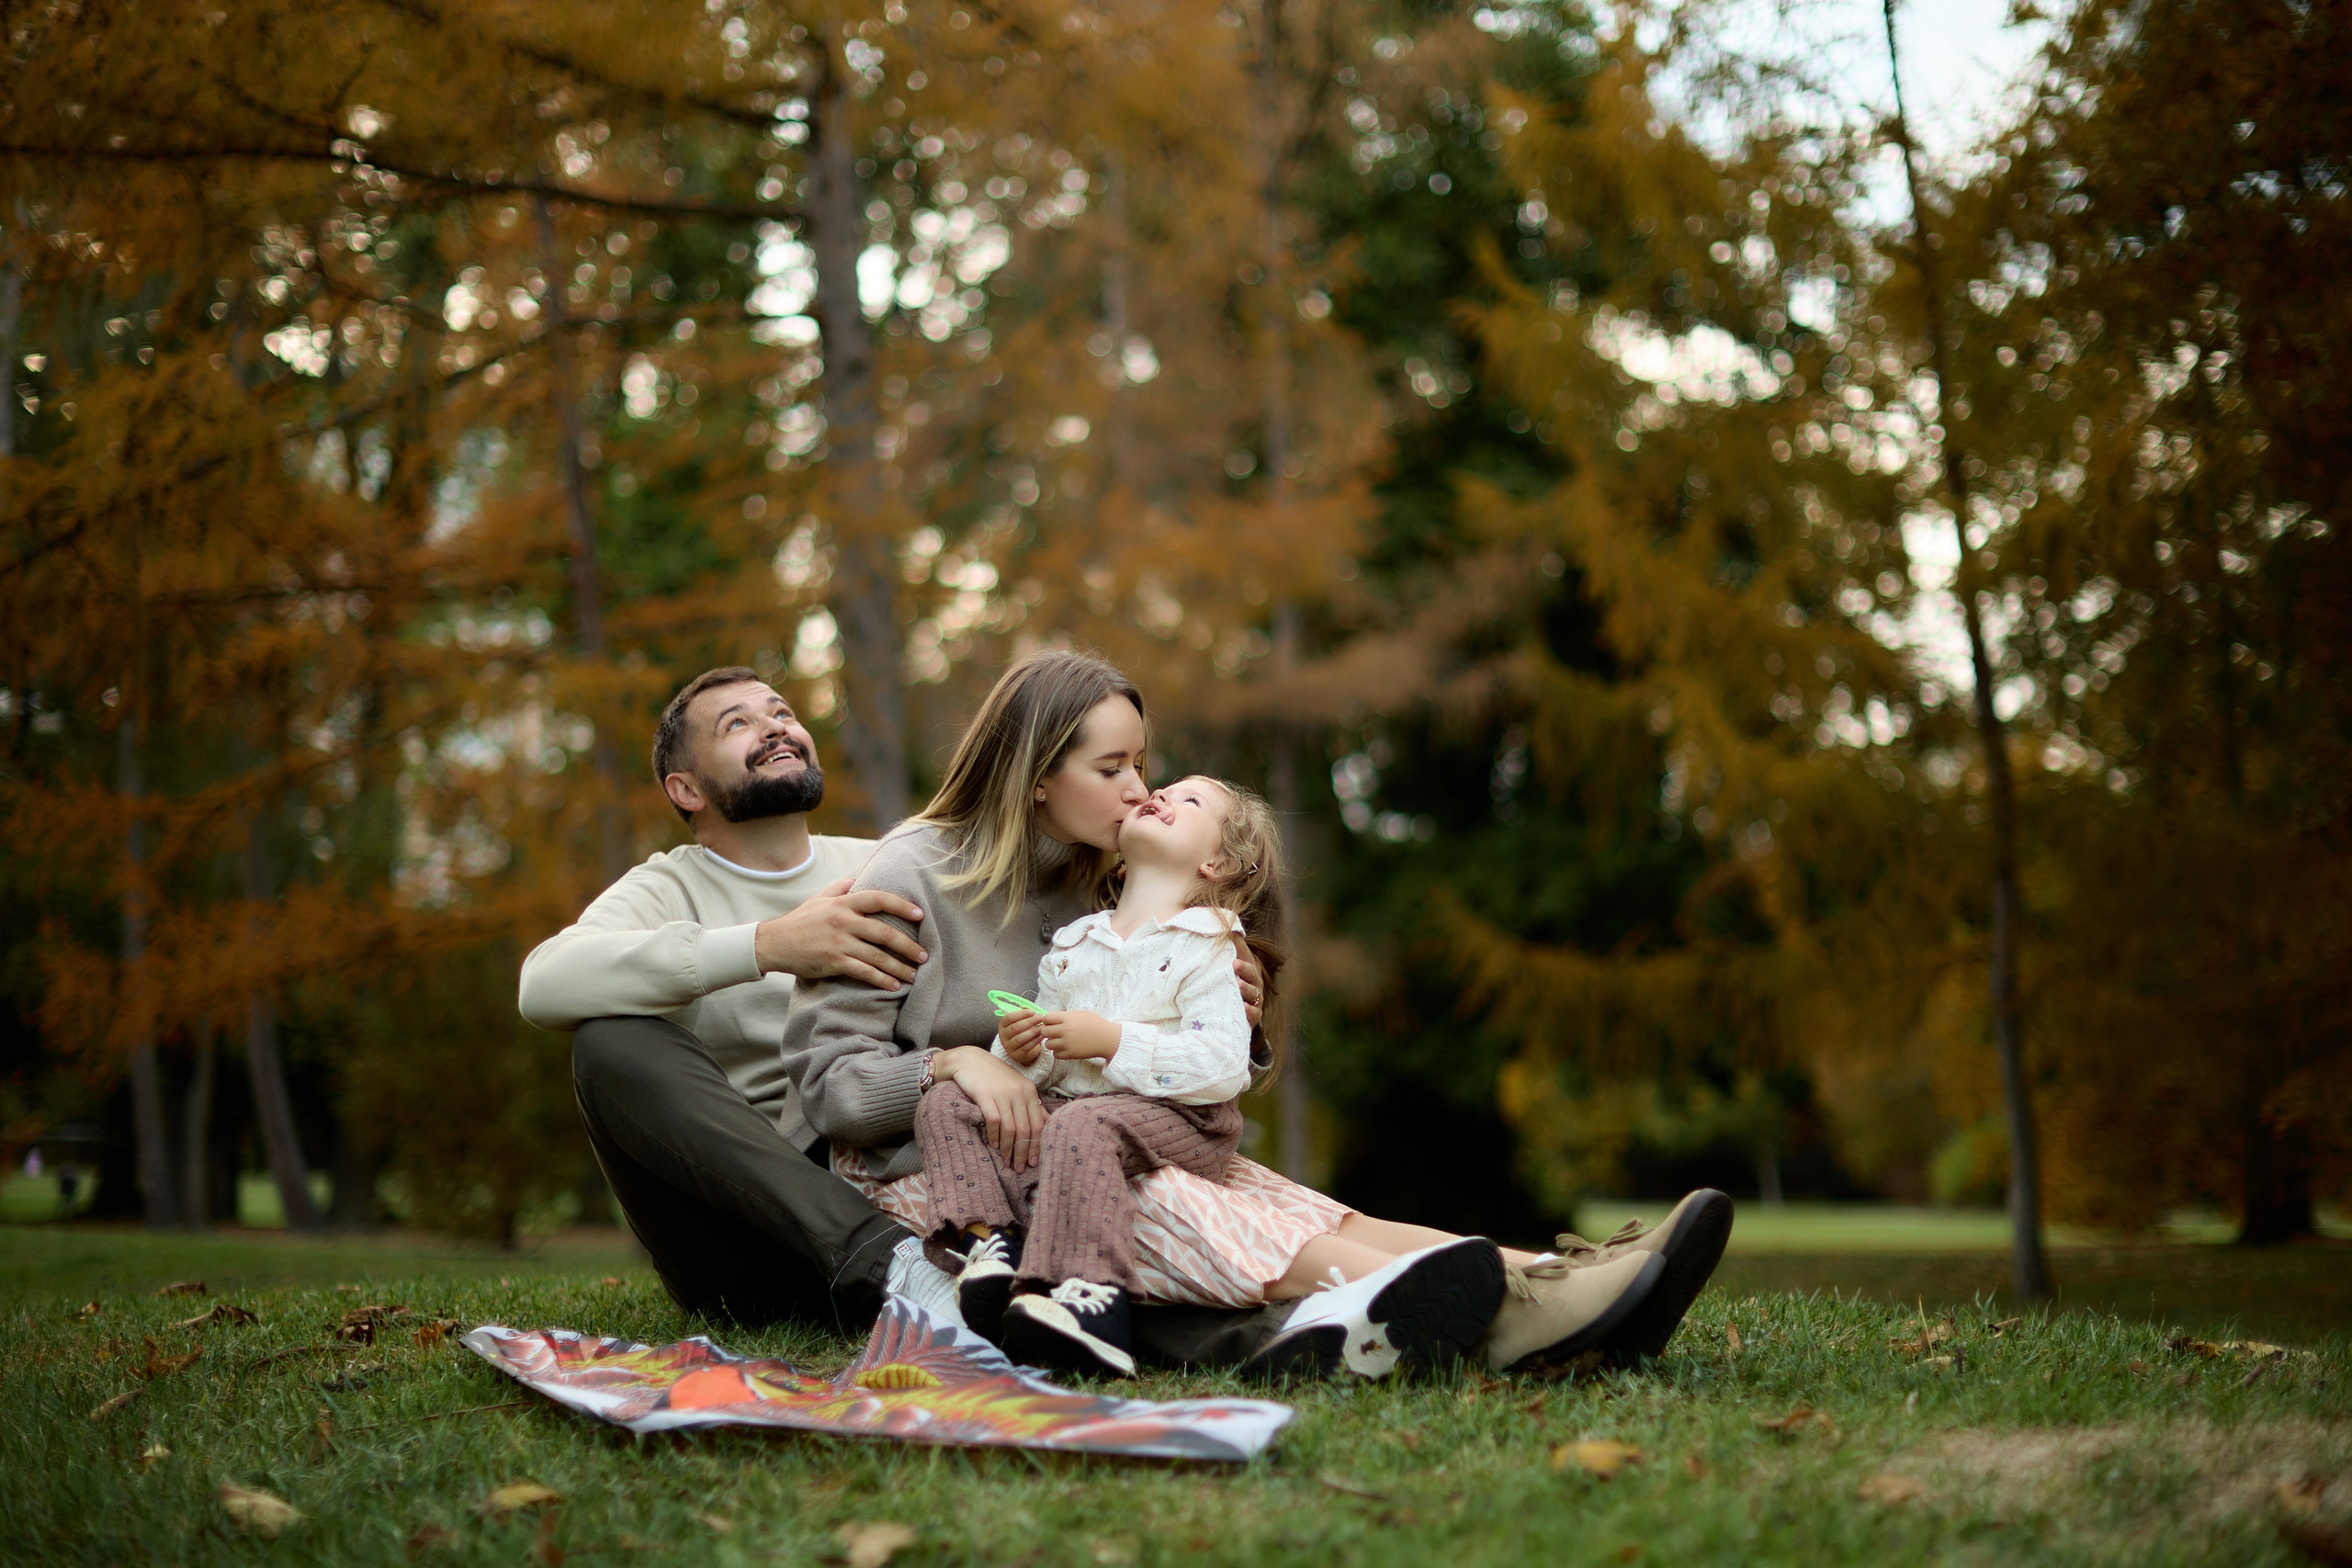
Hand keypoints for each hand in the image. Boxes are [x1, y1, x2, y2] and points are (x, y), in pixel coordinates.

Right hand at [754, 878, 926, 989]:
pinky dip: (881, 980)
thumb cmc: (799, 921)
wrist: (774, 943)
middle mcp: (844, 921)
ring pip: (877, 956)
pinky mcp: (833, 962)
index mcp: (843, 903)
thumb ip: (839, 889)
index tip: (920, 914)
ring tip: (915, 975)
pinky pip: (864, 972)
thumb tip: (855, 879)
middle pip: (884, 932)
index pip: (878, 899)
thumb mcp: (818, 900)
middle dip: (908, 945)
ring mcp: (839, 943)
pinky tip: (894, 986)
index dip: (901, 905)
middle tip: (925, 955)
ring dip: (899, 967)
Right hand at [932, 1046, 1045, 1168]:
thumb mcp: (1016, 1085)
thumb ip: (1029, 1103)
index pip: (1038, 1124)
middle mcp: (1019, 1092)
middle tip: (1020, 1167)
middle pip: (1026, 1130)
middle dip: (1024, 1152)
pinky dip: (994, 1137)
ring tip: (1006, 1161)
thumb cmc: (993, 1076)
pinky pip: (994, 1122)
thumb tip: (1045, 1123)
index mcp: (1029, 1091)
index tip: (1034, 1161)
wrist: (968, 1059)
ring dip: (1009, 1149)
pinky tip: (993, 1145)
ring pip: (1011, 1129)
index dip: (1037, 1145)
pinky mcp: (985, 1096)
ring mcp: (1002, 1094)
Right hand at [997, 1011, 1045, 1066]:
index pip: (1008, 1018)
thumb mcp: (1021, 1021)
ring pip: (1020, 1038)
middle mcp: (1003, 1036)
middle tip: (1040, 1018)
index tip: (1032, 1012)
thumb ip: (1024, 1014)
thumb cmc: (1023, 1031)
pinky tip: (1042, 1036)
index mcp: (1002, 1025)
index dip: (1020, 1014)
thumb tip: (1030, 1008)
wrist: (1024, 1049)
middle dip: (1029, 1022)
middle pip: (1015, 1028)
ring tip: (1043, 1027)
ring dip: (1033, 1031)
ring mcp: (1008, 1047)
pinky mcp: (1016, 1055)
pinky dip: (1035, 1041)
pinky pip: (1026, 1047)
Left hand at [1032, 1010, 1121, 1060]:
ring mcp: (1068, 1043)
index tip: (1052, 1023)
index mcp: (1068, 1018)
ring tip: (1059, 1041)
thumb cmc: (1096, 1024)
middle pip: (1044, 1031)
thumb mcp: (1080, 1014)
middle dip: (1047, 1032)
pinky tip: (1064, 1048)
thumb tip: (1052, 1019)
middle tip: (1053, 1033)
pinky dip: (1058, 1052)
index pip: (1047, 1018)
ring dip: (1051, 1043)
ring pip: (1048, 1044)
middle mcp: (1066, 1030)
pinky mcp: (1071, 1054)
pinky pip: (1055, 1054)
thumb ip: (1066, 1016)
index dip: (1047, 1020)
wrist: (1107, 1038)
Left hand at [1233, 947, 1264, 1028]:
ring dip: (1246, 988)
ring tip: (1238, 984)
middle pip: (1252, 973)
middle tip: (1234, 963)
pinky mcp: (1255, 1015)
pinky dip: (1250, 1010)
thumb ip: (1226, 955)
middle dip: (1244, 968)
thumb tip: (1223, 933)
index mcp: (1249, 969)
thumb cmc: (1230, 987)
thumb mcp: (1227, 971)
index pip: (1247, 956)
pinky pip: (1254, 1013)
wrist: (1235, 1014)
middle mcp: (1255, 982)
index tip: (1233, 939)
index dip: (1241, 948)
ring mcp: (1256, 999)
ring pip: (1253, 992)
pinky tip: (1244, 1006)